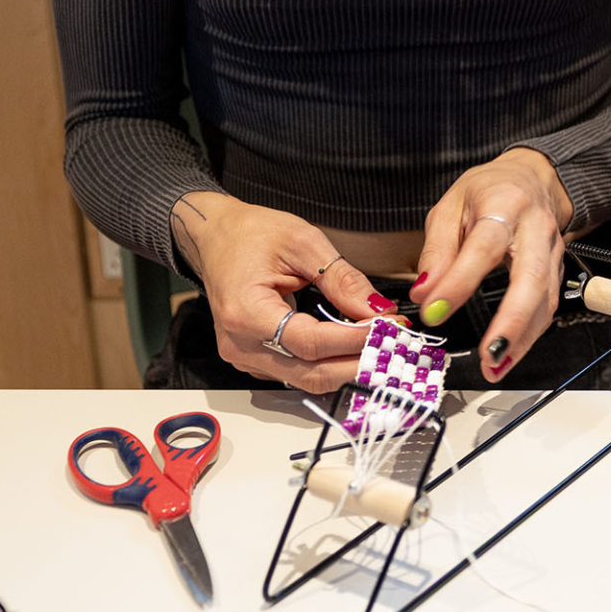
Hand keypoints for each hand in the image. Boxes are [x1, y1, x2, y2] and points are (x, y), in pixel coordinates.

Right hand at [170, 192, 393, 392]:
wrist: (216, 237)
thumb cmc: (253, 234)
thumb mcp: (303, 242)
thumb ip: (342, 279)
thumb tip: (378, 309)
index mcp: (246, 313)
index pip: (311, 343)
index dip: (355, 339)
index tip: (390, 327)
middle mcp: (240, 345)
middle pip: (310, 373)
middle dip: (358, 362)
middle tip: (395, 344)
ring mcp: (243, 356)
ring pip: (305, 378)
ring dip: (347, 366)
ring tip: (380, 345)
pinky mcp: (252, 358)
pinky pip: (295, 371)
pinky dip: (328, 363)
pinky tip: (353, 347)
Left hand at [412, 147, 574, 381]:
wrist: (531, 178)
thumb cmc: (488, 191)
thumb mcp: (450, 206)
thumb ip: (438, 250)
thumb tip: (426, 292)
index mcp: (504, 205)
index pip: (483, 247)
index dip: (459, 282)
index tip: (434, 312)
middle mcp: (536, 228)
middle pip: (531, 278)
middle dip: (511, 321)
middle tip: (487, 354)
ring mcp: (552, 250)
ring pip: (546, 299)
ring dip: (523, 337)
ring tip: (495, 366)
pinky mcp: (557, 269)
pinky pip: (548, 306)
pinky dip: (530, 335)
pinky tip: (509, 354)